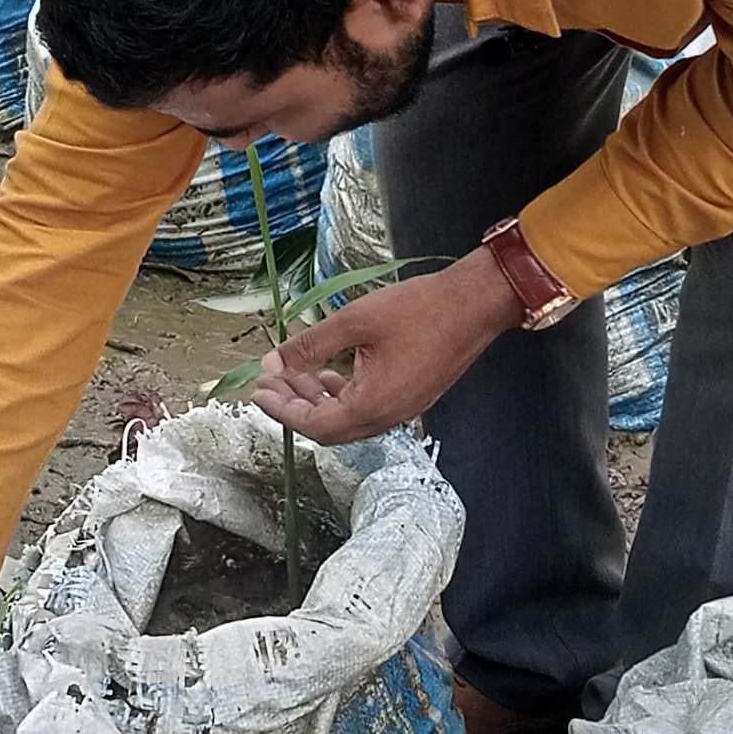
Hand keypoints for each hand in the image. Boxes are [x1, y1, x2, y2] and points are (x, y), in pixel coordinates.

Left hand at [245, 253, 521, 444]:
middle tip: (270, 382)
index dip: (280, 409)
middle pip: (328, 428)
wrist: (474, 304)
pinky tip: (330, 372)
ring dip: (317, 401)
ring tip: (295, 374)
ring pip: (347, 420)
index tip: (258, 390)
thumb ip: (309, 345)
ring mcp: (402, 410)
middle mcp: (387, 418)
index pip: (313, 424)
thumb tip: (272, 362)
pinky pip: (366, 409)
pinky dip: (341, 396)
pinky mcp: (411, 397)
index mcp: (372, 406)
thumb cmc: (418, 309)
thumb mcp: (354, 321)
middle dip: (294, 406)